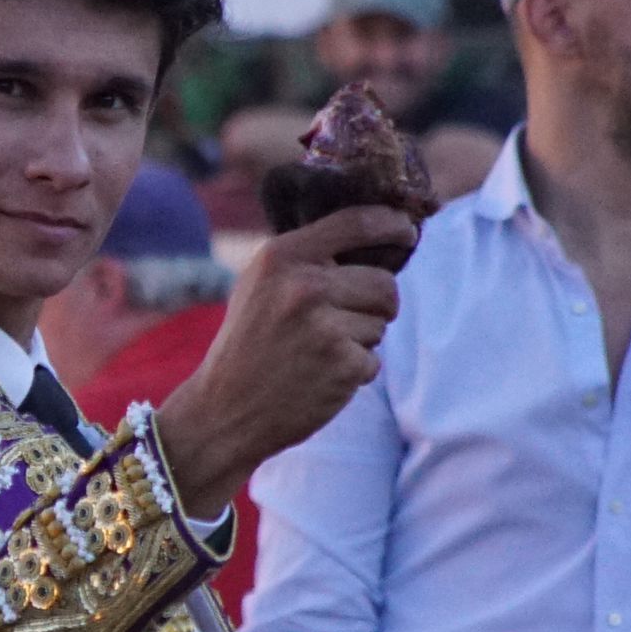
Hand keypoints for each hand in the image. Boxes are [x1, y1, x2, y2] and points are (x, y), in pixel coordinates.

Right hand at [157, 205, 415, 517]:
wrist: (223, 409)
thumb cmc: (248, 344)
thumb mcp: (260, 284)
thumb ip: (306, 258)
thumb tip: (375, 233)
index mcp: (282, 256)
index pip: (357, 222)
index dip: (393, 224)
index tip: (407, 231)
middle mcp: (304, 285)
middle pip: (384, 283)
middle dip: (376, 304)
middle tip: (342, 323)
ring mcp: (325, 326)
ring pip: (381, 323)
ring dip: (361, 340)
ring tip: (318, 352)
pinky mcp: (342, 365)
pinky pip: (373, 360)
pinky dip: (353, 372)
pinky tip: (319, 376)